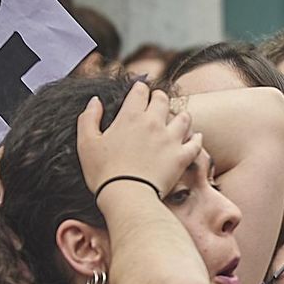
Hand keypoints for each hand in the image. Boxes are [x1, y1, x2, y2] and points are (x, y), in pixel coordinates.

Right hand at [77, 82, 199, 198]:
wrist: (126, 196)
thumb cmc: (103, 172)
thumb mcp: (86, 143)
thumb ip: (89, 118)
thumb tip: (95, 101)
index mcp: (130, 117)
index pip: (140, 91)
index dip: (139, 88)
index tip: (139, 90)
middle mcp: (153, 123)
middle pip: (163, 99)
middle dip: (159, 97)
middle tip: (157, 101)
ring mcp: (170, 139)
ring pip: (184, 117)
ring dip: (180, 115)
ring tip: (178, 118)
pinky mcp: (181, 156)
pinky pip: (196, 143)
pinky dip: (196, 138)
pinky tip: (195, 137)